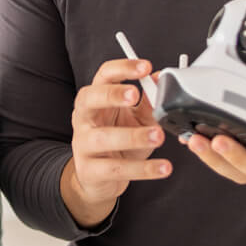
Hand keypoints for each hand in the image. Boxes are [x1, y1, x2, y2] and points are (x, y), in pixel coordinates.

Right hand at [66, 56, 171, 223]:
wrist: (98, 178)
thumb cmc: (118, 143)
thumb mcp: (136, 119)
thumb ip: (149, 102)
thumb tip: (161, 80)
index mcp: (95, 99)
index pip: (104, 76)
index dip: (123, 69)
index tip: (146, 67)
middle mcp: (84, 118)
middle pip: (90, 98)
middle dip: (112, 94)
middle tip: (135, 94)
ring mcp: (83, 144)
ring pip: (103, 138)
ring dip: (132, 136)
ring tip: (158, 136)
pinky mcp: (90, 171)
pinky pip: (116, 169)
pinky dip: (142, 169)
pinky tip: (162, 167)